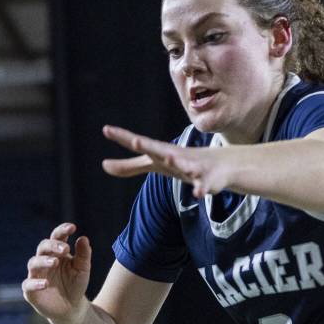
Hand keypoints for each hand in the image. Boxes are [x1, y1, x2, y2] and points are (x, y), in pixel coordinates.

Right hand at [22, 222, 91, 322]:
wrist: (72, 307)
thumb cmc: (76, 284)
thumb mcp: (83, 270)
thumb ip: (83, 255)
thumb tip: (83, 238)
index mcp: (57, 253)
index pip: (57, 237)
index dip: (62, 231)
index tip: (72, 227)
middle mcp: (44, 261)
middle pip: (43, 247)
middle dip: (53, 245)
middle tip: (65, 249)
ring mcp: (36, 275)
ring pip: (33, 263)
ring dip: (43, 261)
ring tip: (55, 262)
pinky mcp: (30, 291)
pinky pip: (28, 284)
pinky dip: (35, 283)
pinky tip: (46, 284)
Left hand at [102, 125, 231, 198]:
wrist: (220, 165)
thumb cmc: (182, 162)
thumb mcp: (154, 164)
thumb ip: (130, 166)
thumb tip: (103, 165)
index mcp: (160, 152)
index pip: (140, 144)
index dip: (123, 138)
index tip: (106, 130)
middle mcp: (175, 156)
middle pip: (159, 150)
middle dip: (148, 146)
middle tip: (135, 141)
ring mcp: (192, 167)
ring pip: (184, 165)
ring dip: (177, 162)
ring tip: (170, 158)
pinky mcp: (206, 181)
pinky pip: (203, 186)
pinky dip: (201, 189)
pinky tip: (198, 193)